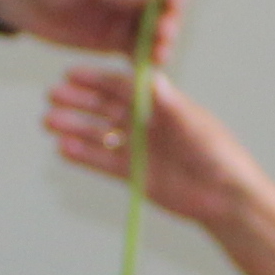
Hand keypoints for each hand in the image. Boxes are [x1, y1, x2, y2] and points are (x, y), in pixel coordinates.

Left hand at [9, 0, 185, 54]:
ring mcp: (131, 15)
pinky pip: (140, 52)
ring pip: (160, 31)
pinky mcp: (119, 40)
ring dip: (163, 43)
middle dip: (173, 17)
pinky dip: (146, 62)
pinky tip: (147, 73)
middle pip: (173, 3)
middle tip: (165, 32)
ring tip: (160, 55)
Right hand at [43, 65, 267, 230]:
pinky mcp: (134, 175)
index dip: (96, 80)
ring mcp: (139, 149)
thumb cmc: (222, 158)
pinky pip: (103, 162)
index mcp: (163, 104)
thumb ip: (172, 107)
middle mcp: (147, 123)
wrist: (227, 200)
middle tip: (51, 96)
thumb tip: (152, 78)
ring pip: (100, 134)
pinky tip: (62, 149)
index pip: (123, 86)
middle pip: (106, 108)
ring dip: (74, 127)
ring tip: (48, 122)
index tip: (70, 73)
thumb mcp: (197, 128)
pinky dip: (83, 156)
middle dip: (78, 101)